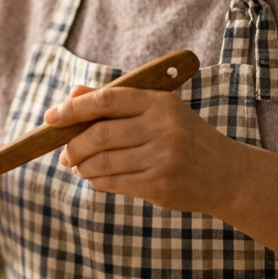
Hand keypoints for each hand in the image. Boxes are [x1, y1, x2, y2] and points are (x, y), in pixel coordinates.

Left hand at [46, 84, 244, 213]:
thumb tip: (73, 93)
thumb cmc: (184, 137)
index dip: (74, 108)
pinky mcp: (160, 184)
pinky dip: (96, 181)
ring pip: (103, 162)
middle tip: (65, 153)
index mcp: (159, 102)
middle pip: (99, 134)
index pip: (107, 99)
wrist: (226, 174)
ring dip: (82, 166)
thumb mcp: (157, 111)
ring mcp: (162, 157)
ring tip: (78, 166)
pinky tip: (95, 178)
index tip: (51, 118)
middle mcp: (162, 127)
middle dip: (73, 145)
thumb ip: (115, 101)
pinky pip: (114, 182)